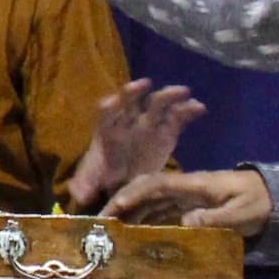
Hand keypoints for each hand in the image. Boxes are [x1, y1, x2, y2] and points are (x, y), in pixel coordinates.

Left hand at [60, 78, 205, 209]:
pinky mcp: (167, 131)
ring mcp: (149, 124)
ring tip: (185, 92)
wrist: (125, 179)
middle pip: (131, 102)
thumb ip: (85, 186)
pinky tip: (199, 108)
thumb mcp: (92, 182)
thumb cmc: (105, 176)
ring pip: (157, 105)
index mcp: (107, 131)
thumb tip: (79, 194)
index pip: (105, 113)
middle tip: (147, 84)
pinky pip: (177, 117)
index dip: (109, 106)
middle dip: (138, 92)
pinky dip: (187, 111)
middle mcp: (128, 122)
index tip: (113, 101)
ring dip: (169, 96)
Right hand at [100, 166, 271, 236]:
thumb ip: (215, 218)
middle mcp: (184, 188)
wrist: (274, 197)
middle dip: (121, 202)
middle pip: (146, 191)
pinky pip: (162, 212)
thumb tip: (184, 222)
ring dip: (129, 213)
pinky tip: (134, 234)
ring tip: (110, 231)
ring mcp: (186, 198)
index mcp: (194, 184)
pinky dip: (144, 220)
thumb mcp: (241, 213)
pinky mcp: (190, 207)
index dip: (134, 193)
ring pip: (150, 202)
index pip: (157, 184)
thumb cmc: (259, 202)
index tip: (116, 206)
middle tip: (101, 222)